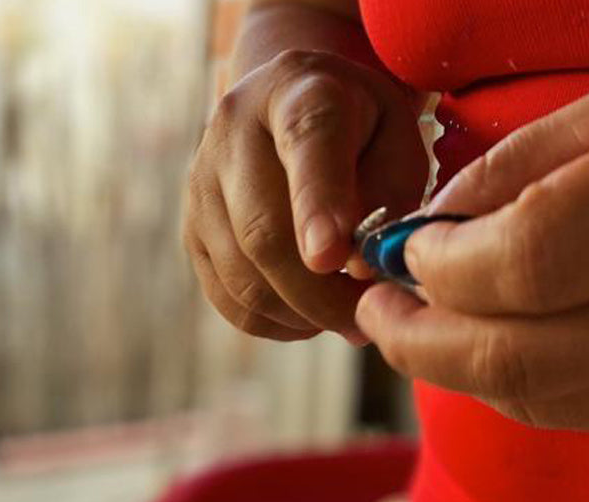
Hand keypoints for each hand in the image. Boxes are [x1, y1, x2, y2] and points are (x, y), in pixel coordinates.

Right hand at [184, 48, 427, 342]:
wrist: (290, 111)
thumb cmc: (358, 133)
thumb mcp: (396, 141)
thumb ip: (391, 194)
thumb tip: (358, 268)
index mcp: (298, 91)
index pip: (306, 143)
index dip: (317, 204)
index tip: (332, 255)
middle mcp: (234, 132)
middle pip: (265, 233)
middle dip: (321, 294)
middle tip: (365, 317)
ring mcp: (202, 184)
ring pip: (245, 281)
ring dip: (303, 315)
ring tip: (344, 314)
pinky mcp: (191, 233)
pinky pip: (232, 302)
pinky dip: (277, 323)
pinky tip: (309, 313)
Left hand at [355, 53, 588, 430]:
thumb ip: (522, 165)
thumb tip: (426, 229)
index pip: (529, 261)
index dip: (444, 267)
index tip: (403, 249)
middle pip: (520, 359)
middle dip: (421, 342)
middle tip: (374, 313)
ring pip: (536, 399)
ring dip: (454, 369)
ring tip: (417, 324)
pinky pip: (570, 411)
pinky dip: (508, 385)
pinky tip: (485, 343)